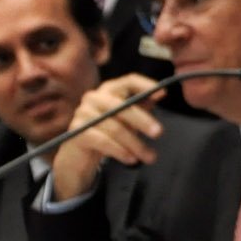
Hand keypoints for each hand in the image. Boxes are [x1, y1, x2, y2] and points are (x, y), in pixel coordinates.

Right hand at [47, 74, 166, 200]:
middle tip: (158, 133)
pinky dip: (120, 151)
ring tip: (149, 157)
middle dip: (143, 120)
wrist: (80, 155)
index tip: (162, 93)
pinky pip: (104, 141)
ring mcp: (83, 114)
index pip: (129, 81)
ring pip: (116, 128)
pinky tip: (132, 159)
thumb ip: (142, 105)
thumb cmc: (108, 132)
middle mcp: (94, 98)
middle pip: (122, 106)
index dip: (145, 85)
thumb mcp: (127, 118)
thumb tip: (160, 93)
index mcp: (109, 90)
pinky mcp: (77, 132)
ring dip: (136, 144)